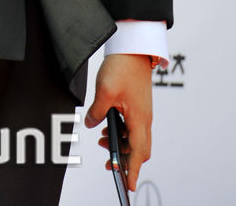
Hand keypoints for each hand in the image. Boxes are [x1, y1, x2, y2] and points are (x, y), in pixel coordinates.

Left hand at [84, 53, 152, 192]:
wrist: (133, 48)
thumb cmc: (123, 67)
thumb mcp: (105, 91)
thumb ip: (97, 112)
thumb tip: (91, 124)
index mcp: (139, 119)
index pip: (138, 153)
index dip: (133, 171)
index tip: (129, 186)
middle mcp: (144, 118)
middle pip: (139, 149)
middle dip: (125, 160)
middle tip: (109, 164)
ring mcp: (142, 112)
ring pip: (134, 138)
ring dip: (120, 144)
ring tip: (101, 140)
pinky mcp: (138, 105)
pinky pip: (132, 127)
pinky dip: (120, 132)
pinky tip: (106, 125)